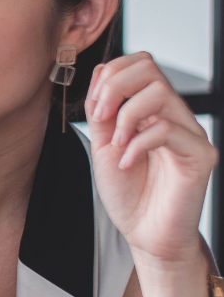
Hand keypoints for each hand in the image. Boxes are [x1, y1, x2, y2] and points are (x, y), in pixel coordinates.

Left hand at [84, 53, 216, 296]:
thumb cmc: (128, 192)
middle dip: (115, 88)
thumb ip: (102, 110)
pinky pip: (169, 129)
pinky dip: (138, 143)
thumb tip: (101, 74)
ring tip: (117, 144)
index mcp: (151, 109)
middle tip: (102, 119)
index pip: (138, 63)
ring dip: (126, 115)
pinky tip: (127, 163)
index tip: (95, 107)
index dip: (111, 75)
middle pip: (150, 67)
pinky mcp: (200, 155)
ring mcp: (190, 133)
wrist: (145, 233)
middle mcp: (173, 115)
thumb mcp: (103, 144)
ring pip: (160, 92)